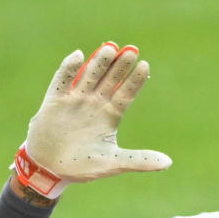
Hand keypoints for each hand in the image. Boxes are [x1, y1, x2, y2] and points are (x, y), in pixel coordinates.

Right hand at [13, 42, 171, 197]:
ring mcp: (75, 100)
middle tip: (132, 50)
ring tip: (111, 48)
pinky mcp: (55, 101)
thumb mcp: (113, 163)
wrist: (50, 169)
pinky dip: (69, 68)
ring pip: (89, 76)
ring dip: (99, 63)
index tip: (145, 66)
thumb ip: (139, 160)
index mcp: (110, 115)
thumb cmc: (83, 165)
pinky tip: (79, 56)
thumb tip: (168, 163)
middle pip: (110, 80)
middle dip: (120, 66)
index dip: (135, 81)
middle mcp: (95, 103)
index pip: (126, 94)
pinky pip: (62, 81)